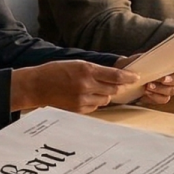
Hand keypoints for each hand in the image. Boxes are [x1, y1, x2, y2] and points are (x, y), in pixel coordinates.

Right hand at [10, 60, 137, 113]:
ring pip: (106, 99)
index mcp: (87, 70)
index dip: (128, 77)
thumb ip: (95, 70)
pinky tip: (84, 96)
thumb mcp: (77, 63)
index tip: (135, 77)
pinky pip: (96, 107)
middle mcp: (86, 85)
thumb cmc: (56, 71)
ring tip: (92, 89)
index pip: (115, 76)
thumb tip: (114, 76)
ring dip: (104, 94)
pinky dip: (95, 102)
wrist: (37, 86)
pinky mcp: (79, 110)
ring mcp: (83, 100)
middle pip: (113, 89)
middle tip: (115, 82)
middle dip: (116, 86)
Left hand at [114, 58, 173, 105]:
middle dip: (171, 80)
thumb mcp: (142, 58)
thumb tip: (158, 58)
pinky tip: (146, 93)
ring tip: (149, 85)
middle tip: (161, 78)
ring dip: (161, 89)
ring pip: (173, 91)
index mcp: (173, 64)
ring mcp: (168, 88)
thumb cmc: (136, 65)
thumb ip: (153, 58)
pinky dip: (155, 96)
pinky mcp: (160, 97)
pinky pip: (163, 99)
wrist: (125, 77)